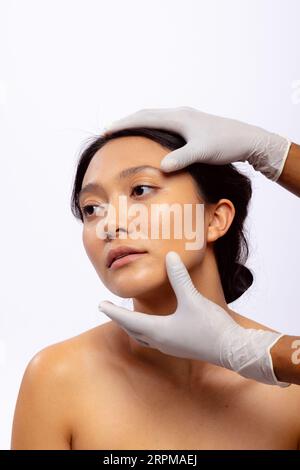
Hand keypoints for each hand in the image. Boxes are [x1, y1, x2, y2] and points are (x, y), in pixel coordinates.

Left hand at [98, 251, 289, 386]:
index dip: (113, 311)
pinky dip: (147, 331)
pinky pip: (156, 339)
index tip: (100, 304)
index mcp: (159, 330)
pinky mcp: (181, 347)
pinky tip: (155, 326)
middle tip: (109, 309)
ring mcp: (171, 347)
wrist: (233, 350)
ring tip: (128, 318)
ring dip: (133, 326)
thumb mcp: (192, 298)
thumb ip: (179, 277)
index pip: (128, 320)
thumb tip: (169, 257)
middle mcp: (161, 341)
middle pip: (133, 330)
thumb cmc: (211, 327)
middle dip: (120, 319)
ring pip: (144, 337)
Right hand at [104, 107, 290, 180]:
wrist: (248, 139)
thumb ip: (181, 159)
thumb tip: (162, 167)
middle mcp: (180, 114)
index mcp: (178, 118)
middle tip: (110, 130)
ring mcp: (187, 118)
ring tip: (126, 132)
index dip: (124, 124)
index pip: (144, 118)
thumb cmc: (226, 144)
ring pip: (155, 117)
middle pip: (146, 114)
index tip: (107, 130)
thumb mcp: (202, 153)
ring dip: (139, 123)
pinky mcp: (192, 125)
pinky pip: (164, 123)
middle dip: (127, 122)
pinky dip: (152, 128)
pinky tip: (152, 138)